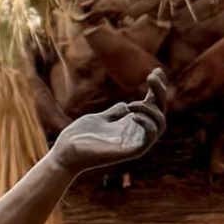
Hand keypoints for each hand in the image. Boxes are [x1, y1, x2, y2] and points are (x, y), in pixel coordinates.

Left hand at [52, 70, 166, 174]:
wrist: (64, 153)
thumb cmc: (79, 137)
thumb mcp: (100, 119)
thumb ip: (114, 113)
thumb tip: (125, 105)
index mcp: (129, 125)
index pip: (152, 105)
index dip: (157, 89)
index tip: (156, 70)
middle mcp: (135, 133)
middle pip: (159, 112)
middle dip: (159, 92)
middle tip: (151, 76)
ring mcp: (134, 143)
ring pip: (159, 124)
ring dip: (151, 109)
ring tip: (132, 104)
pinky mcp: (129, 152)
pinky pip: (149, 137)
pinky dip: (147, 124)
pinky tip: (133, 115)